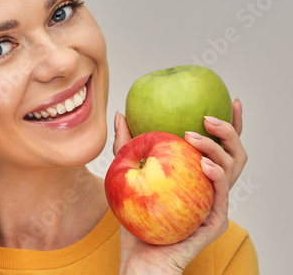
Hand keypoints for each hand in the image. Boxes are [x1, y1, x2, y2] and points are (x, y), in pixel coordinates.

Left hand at [112, 98, 245, 273]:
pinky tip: (204, 165)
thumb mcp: (128, 174)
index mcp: (198, 176)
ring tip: (194, 136)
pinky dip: (216, 176)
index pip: (220, 146)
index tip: (229, 100)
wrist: (138, 257)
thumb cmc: (137, 218)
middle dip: (228, 130)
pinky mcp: (215, 222)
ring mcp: (215, 204)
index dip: (231, 124)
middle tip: (206, 117)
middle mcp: (211, 187)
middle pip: (235, 153)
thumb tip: (122, 114)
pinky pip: (221, 195)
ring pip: (233, 169)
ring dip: (218, 148)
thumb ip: (127, 146)